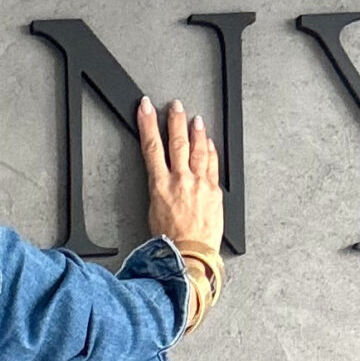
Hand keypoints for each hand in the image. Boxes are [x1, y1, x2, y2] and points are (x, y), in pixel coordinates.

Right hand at [138, 95, 222, 256]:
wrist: (190, 255)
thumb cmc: (170, 241)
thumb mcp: (154, 212)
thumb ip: (161, 190)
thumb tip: (164, 179)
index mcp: (160, 185)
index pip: (152, 147)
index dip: (147, 124)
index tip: (145, 108)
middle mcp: (181, 180)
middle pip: (177, 142)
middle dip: (175, 120)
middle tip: (175, 105)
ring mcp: (200, 184)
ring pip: (198, 149)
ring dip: (196, 131)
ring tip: (195, 118)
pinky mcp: (214, 191)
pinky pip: (213, 165)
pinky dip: (210, 151)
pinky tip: (209, 143)